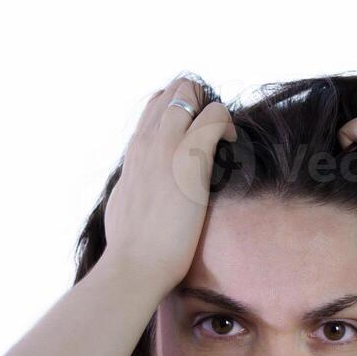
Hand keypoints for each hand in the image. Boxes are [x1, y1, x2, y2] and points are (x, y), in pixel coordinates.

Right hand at [103, 75, 236, 291]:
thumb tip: (136, 192)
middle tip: (212, 130)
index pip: (155, 108)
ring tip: (222, 135)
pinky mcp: (191, 160)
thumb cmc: (130, 248)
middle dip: (197, 101)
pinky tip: (231, 143)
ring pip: (189, 93)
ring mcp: (167, 147)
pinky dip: (226, 122)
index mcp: (134, 153)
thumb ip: (134, 188)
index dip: (179, 111)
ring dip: (210, 106)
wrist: (133, 264)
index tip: (194, 132)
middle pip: (172, 91)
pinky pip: (215, 116)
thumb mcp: (125, 205)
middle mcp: (148, 142)